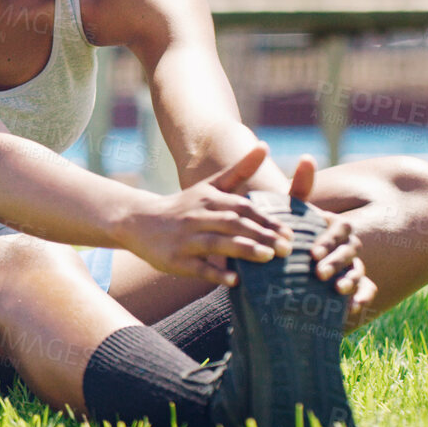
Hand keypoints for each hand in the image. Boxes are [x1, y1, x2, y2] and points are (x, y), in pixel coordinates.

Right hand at [119, 142, 294, 287]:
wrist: (138, 221)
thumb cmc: (183, 206)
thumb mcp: (209, 186)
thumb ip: (239, 170)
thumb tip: (265, 146)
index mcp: (208, 199)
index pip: (242, 207)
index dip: (267, 219)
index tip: (290, 231)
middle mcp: (196, 217)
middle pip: (233, 224)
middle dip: (262, 235)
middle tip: (287, 248)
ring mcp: (184, 239)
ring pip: (216, 243)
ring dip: (243, 250)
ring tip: (268, 258)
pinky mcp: (174, 259)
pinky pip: (197, 267)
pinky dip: (216, 273)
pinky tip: (235, 280)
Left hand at [287, 155, 376, 321]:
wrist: (273, 273)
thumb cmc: (280, 238)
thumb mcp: (285, 216)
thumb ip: (296, 190)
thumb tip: (307, 157)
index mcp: (331, 227)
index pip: (340, 229)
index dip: (329, 240)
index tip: (312, 253)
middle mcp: (345, 245)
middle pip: (351, 250)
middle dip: (337, 261)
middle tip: (319, 272)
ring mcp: (350, 266)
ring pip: (360, 270)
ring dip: (352, 280)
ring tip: (337, 290)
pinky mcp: (352, 289)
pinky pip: (368, 291)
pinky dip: (363, 298)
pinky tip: (352, 307)